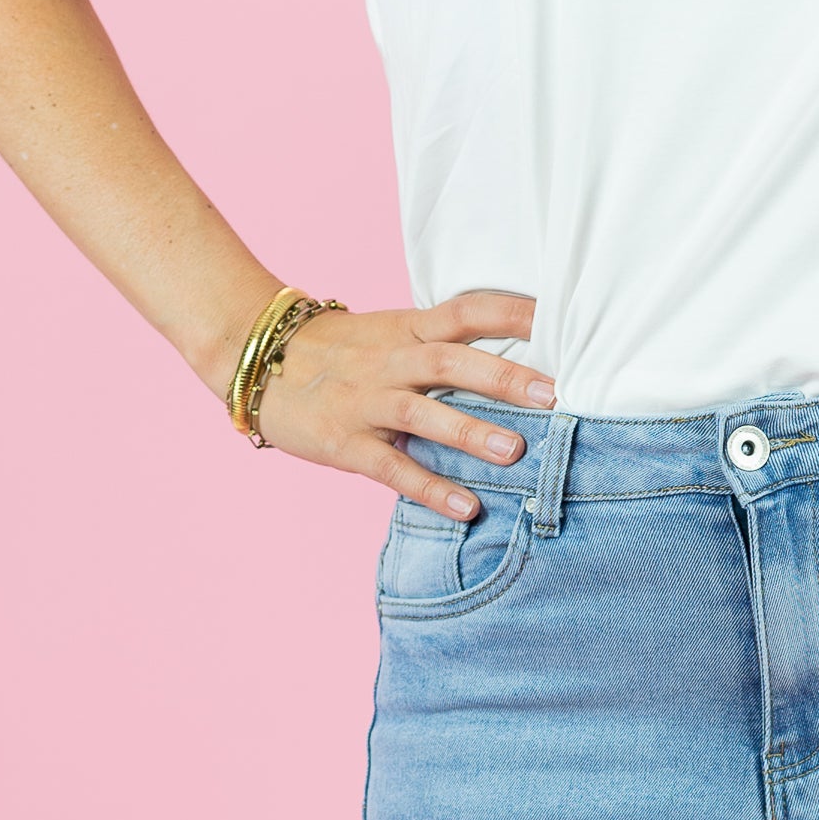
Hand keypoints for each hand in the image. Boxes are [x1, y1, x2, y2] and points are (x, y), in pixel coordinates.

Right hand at [247, 290, 555, 516]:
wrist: (257, 360)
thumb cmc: (337, 352)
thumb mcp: (388, 333)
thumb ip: (440, 344)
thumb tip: (514, 358)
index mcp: (406, 329)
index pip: (466, 311)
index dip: (513, 313)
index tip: (561, 320)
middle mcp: (390, 361)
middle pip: (451, 361)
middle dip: (504, 377)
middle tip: (554, 394)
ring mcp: (366, 402)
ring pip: (423, 412)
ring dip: (469, 431)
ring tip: (515, 452)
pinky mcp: (345, 443)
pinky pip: (392, 467)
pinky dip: (430, 488)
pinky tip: (467, 508)